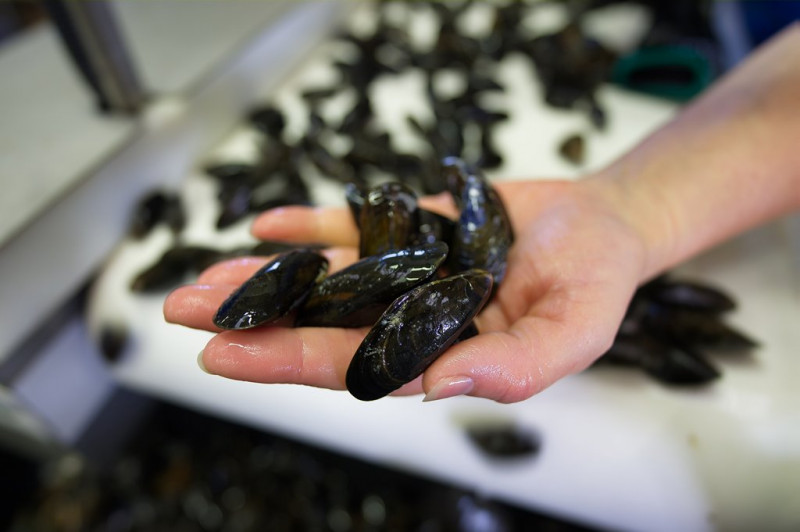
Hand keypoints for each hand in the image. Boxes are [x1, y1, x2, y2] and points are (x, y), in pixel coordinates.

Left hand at [164, 177, 648, 401]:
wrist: (600, 224)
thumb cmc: (595, 283)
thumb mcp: (576, 331)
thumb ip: (518, 367)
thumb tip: (440, 383)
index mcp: (440, 353)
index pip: (354, 364)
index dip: (289, 360)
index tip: (225, 356)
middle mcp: (411, 316)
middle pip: (320, 322)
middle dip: (253, 321)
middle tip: (182, 314)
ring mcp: (406, 271)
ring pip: (326, 276)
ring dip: (266, 277)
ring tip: (204, 281)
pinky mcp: (410, 228)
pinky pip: (354, 227)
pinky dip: (311, 225)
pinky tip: (268, 224)